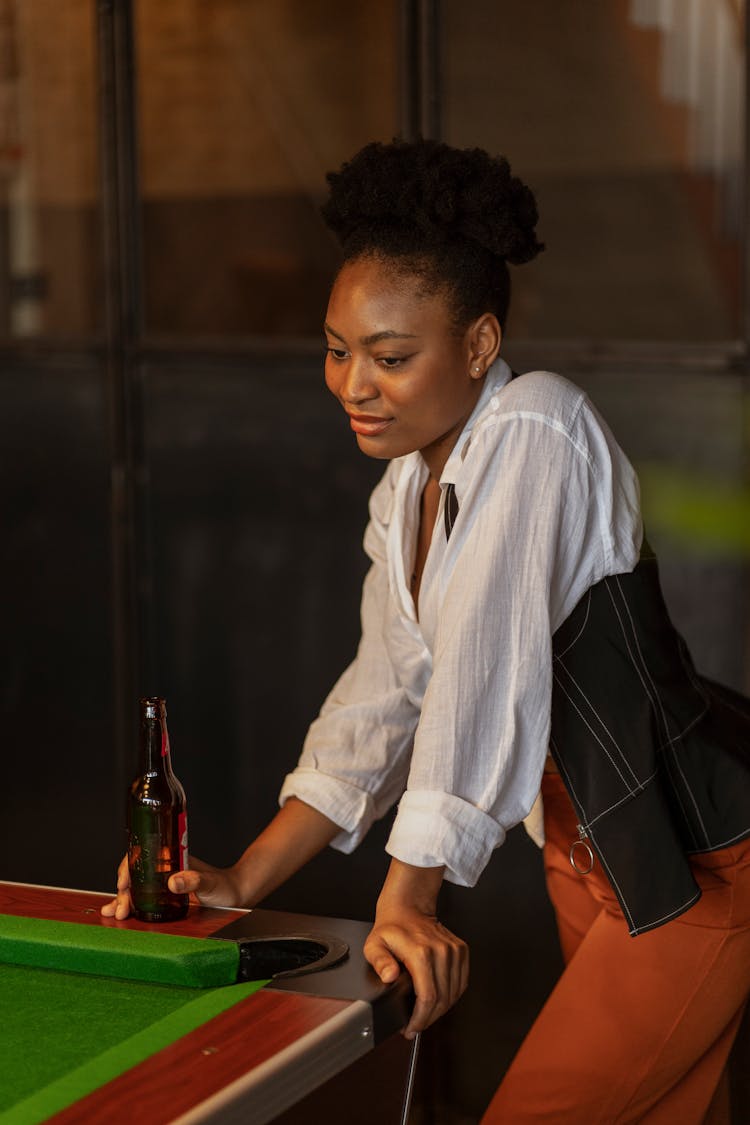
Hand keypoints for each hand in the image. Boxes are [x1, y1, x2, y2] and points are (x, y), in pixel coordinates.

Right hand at [100, 854, 243, 919]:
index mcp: (172, 858)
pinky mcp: (165, 897)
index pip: (142, 855)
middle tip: (120, 909)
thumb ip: (193, 881)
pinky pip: (143, 898)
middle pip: (136, 873)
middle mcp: (165, 868)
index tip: (123, 883)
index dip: (128, 867)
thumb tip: (173, 881)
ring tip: (113, 912)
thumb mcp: (209, 882)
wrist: (235, 895)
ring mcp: (164, 882)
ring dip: (122, 898)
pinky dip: (129, 904)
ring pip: (136, 886)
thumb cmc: (224, 885)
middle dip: (123, 890)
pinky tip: (118, 912)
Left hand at [363, 860, 468, 1039]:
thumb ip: (379, 962)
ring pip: (454, 994)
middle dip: (429, 1019)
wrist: (408, 908)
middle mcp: (441, 951)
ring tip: (426, 1014)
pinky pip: (461, 983)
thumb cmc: (391, 928)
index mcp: (420, 952)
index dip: (420, 1019)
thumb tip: (389, 975)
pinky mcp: (461, 950)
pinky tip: (439, 999)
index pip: (428, 997)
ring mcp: (453, 951)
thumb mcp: (374, 945)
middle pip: (442, 1000)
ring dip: (441, 1010)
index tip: (411, 1028)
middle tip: (416, 1025)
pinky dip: (452, 996)